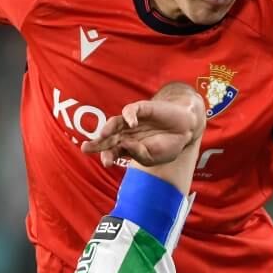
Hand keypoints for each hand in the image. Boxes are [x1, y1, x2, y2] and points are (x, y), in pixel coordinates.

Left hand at [82, 94, 206, 168]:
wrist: (185, 128)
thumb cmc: (168, 144)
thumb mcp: (153, 157)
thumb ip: (138, 153)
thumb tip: (124, 145)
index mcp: (127, 147)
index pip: (112, 152)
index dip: (107, 156)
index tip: (107, 163)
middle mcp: (126, 133)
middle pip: (108, 138)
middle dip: (97, 144)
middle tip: (86, 148)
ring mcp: (132, 121)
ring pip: (115, 123)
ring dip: (108, 128)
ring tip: (103, 134)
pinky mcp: (142, 108)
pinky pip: (131, 110)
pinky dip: (130, 116)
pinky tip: (133, 123)